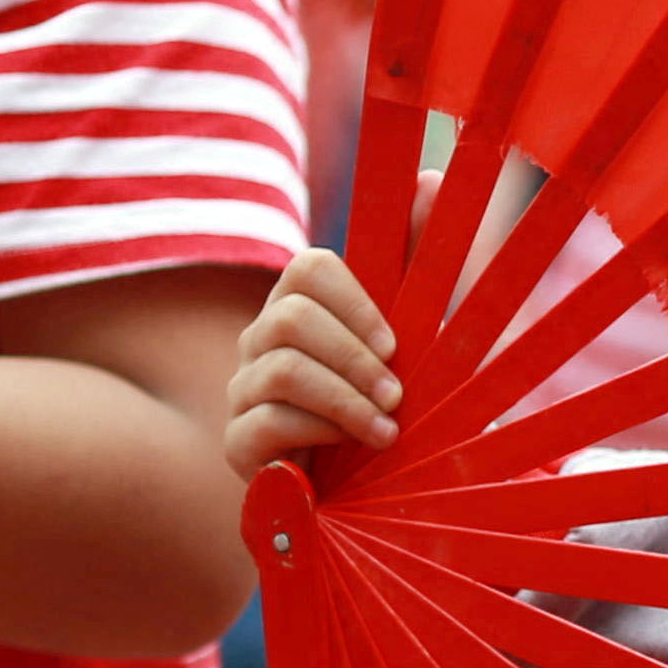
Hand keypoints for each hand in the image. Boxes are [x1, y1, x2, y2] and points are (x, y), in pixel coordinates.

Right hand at [226, 247, 398, 478]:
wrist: (373, 487)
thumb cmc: (392, 399)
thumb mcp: (415, 334)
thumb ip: (419, 259)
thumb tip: (429, 180)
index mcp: (303, 303)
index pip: (309, 268)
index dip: (355, 302)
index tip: (395, 344)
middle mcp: (262, 339)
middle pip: (291, 318)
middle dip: (354, 358)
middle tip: (398, 395)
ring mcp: (243, 389)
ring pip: (280, 370)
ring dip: (345, 400)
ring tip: (388, 430)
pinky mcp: (238, 442)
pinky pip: (265, 423)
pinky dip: (317, 433)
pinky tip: (350, 449)